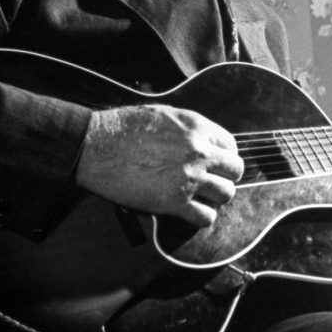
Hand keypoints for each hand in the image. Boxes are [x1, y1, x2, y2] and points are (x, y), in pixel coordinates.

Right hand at [76, 104, 242, 226]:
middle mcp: (199, 151)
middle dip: (225, 176)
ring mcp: (189, 177)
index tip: (216, 163)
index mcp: (197, 126)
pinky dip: (202, 217)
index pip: (230, 144)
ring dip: (215, 197)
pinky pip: (205, 217)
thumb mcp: (163, 115)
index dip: (224, 156)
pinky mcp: (174, 202)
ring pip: (226, 194)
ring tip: (202, 197)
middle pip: (235, 170)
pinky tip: (191, 212)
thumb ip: (188, 128)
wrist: (95, 146)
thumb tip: (202, 139)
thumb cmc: (122, 127)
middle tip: (212, 180)